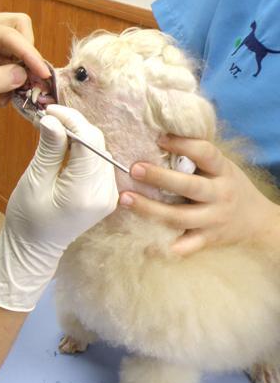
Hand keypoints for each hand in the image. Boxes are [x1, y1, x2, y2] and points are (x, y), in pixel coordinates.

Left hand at [0, 13, 49, 107]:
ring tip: (11, 93)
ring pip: (19, 40)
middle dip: (28, 53)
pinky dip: (15, 73)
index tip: (42, 73)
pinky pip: (13, 54)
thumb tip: (21, 75)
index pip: (8, 33)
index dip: (29, 52)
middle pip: (19, 26)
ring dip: (22, 66)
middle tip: (29, 80)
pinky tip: (5, 91)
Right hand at [0, 105, 118, 311]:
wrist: (34, 248)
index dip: (72, 120)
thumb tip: (53, 119)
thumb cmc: (28, 219)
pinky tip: (65, 148)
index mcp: (86, 192)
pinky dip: (83, 150)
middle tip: (49, 118)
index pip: (89, 142)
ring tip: (54, 131)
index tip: (51, 110)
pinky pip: (99, 162)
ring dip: (79, 137)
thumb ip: (49, 148)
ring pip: (100, 150)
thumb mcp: (35, 181)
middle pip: (98, 144)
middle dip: (75, 126)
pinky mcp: (106, 193)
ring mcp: (109, 194)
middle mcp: (105, 193)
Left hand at [119, 135, 279, 255]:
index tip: (160, 139)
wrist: (257, 222)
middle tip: (134, 169)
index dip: (184, 144)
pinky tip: (143, 243)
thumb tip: (159, 136)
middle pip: (189, 186)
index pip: (206, 153)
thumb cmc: (228, 187)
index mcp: (223, 172)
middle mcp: (220, 195)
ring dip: (149, 209)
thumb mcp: (221, 168)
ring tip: (126, 198)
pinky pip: (184, 247)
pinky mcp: (207, 240)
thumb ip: (197, 157)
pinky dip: (164, 247)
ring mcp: (213, 220)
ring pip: (179, 217)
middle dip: (160, 177)